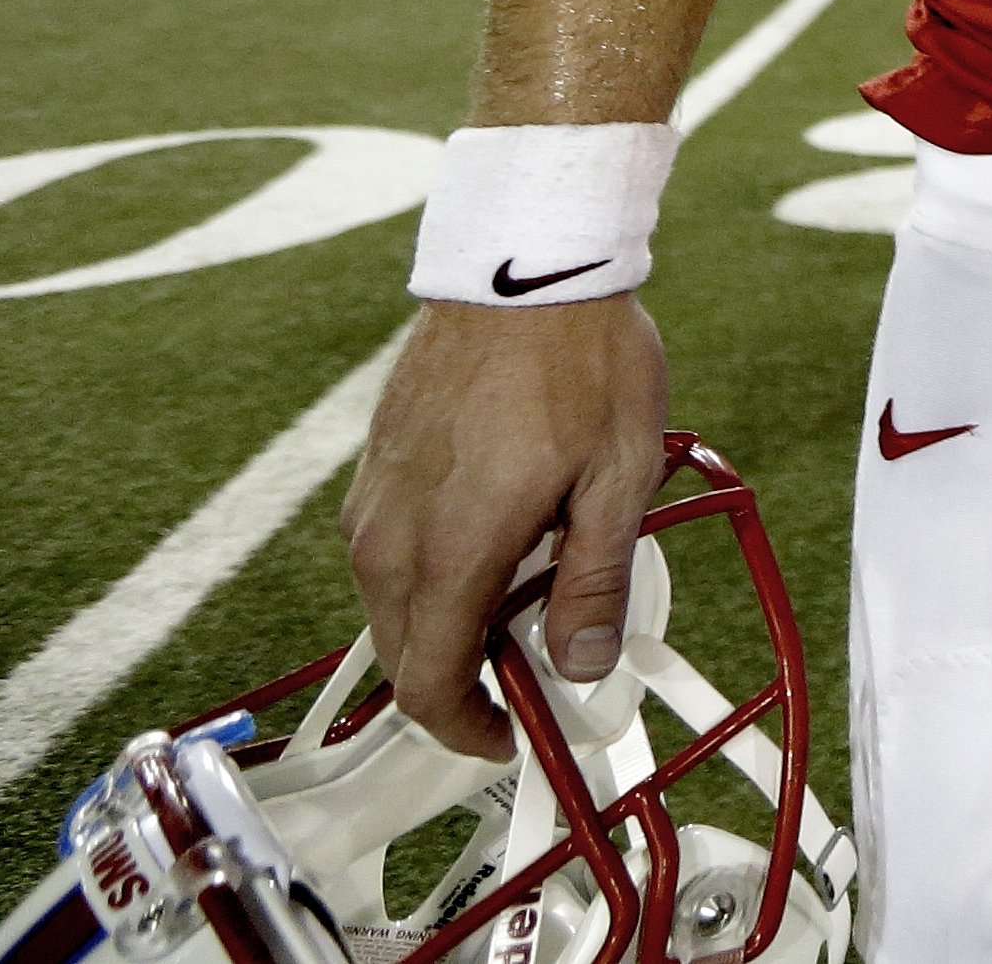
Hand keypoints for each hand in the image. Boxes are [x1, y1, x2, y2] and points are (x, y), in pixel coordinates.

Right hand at [342, 295, 672, 755]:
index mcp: (450, 550)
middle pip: (406, 653)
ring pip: (395, 603)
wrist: (525, 259)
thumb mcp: (619, 476)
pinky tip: (500, 535)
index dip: (468, 728)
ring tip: (534, 585)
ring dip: (452, 620)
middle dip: (466, 677)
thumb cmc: (582, 360)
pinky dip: (435, 571)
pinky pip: (391, 551)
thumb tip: (577, 667)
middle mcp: (389, 535)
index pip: (427, 684)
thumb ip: (594, 582)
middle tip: (541, 660)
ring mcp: (372, 499)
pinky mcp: (373, 468)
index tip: (514, 732)